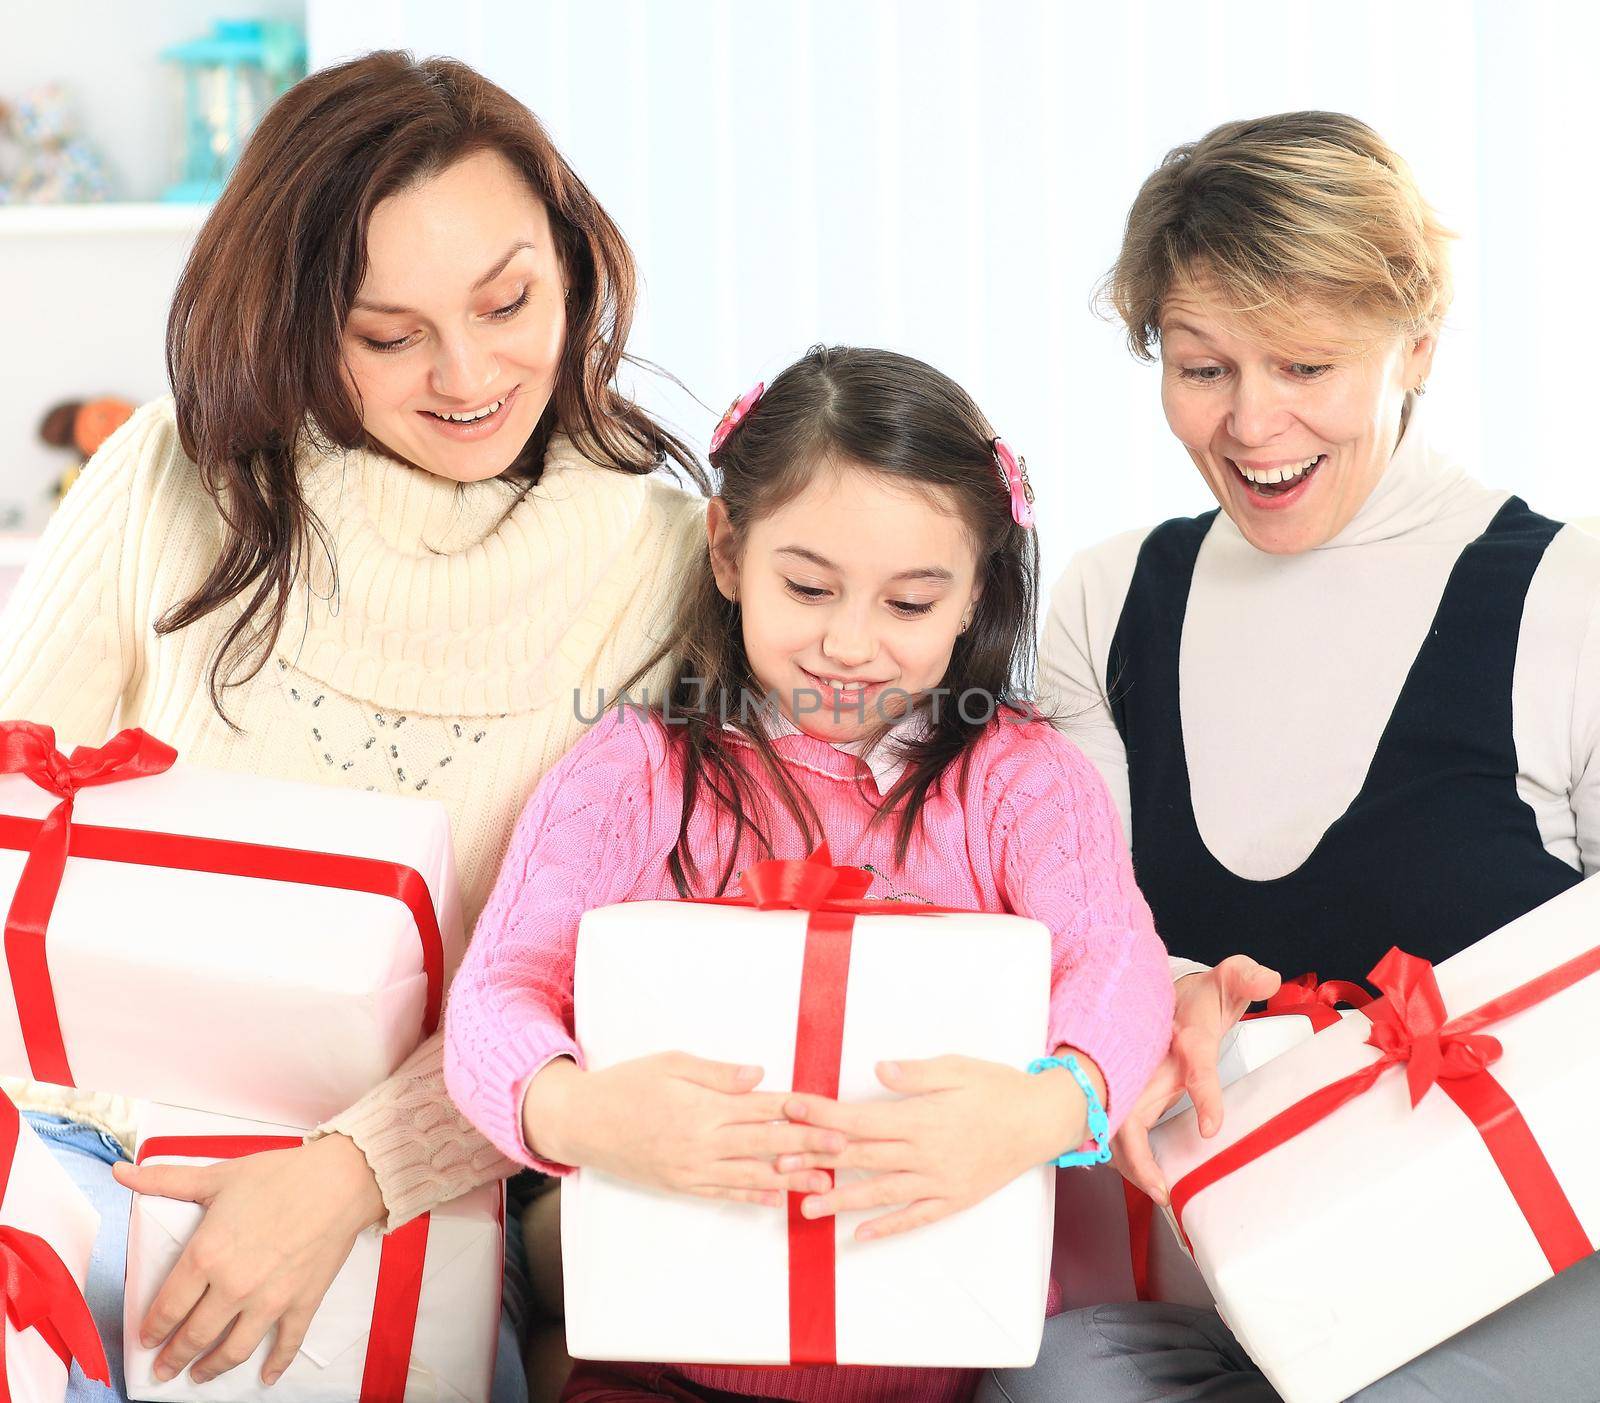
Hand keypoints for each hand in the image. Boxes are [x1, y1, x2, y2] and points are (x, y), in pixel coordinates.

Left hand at [110, 1133, 383, 1386]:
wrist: (339, 1180)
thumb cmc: (279, 1175)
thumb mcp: (218, 1176)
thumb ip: (165, 1181)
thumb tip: (121, 1171)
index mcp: (206, 1256)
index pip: (166, 1308)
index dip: (152, 1329)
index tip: (147, 1340)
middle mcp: (233, 1287)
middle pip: (193, 1337)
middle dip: (173, 1358)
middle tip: (163, 1370)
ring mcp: (268, 1301)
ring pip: (232, 1351)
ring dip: (211, 1368)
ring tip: (198, 1376)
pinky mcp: (301, 1304)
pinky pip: (286, 1345)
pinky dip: (275, 1366)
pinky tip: (265, 1377)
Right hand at [523, 1052, 842, 1205]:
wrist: (582, 1122)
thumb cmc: (627, 1084)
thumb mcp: (671, 1063)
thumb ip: (717, 1072)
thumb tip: (760, 1075)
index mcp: (704, 1106)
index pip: (763, 1107)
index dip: (800, 1110)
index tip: (831, 1112)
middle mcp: (703, 1141)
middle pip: (766, 1144)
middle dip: (809, 1146)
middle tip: (844, 1149)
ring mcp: (692, 1168)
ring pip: (751, 1175)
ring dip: (790, 1179)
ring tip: (823, 1183)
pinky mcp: (680, 1185)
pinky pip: (722, 1194)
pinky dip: (751, 1198)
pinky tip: (775, 1200)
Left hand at [779, 1055, 1085, 1240]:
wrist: (1042, 1120)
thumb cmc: (997, 1087)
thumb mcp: (957, 1067)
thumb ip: (915, 1073)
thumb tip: (878, 1068)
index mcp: (922, 1118)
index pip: (861, 1118)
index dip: (823, 1115)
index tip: (792, 1110)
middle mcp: (926, 1154)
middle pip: (862, 1157)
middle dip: (819, 1158)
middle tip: (779, 1163)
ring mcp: (939, 1181)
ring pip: (882, 1193)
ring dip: (842, 1199)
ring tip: (806, 1208)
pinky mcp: (954, 1199)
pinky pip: (916, 1217)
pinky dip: (887, 1227)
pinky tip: (859, 1236)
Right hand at [1113, 955, 1280, 1204]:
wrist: (1158, 995)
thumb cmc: (1196, 997)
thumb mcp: (1227, 980)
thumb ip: (1246, 977)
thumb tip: (1269, 979)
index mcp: (1185, 1036)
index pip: (1196, 1063)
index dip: (1203, 1094)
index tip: (1211, 1128)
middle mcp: (1150, 1060)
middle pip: (1129, 1110)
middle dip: (1137, 1152)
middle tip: (1161, 1188)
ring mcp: (1133, 1079)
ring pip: (1115, 1126)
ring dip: (1130, 1162)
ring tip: (1158, 1191)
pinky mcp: (1126, 1093)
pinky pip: (1116, 1128)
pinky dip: (1124, 1155)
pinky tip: (1143, 1177)